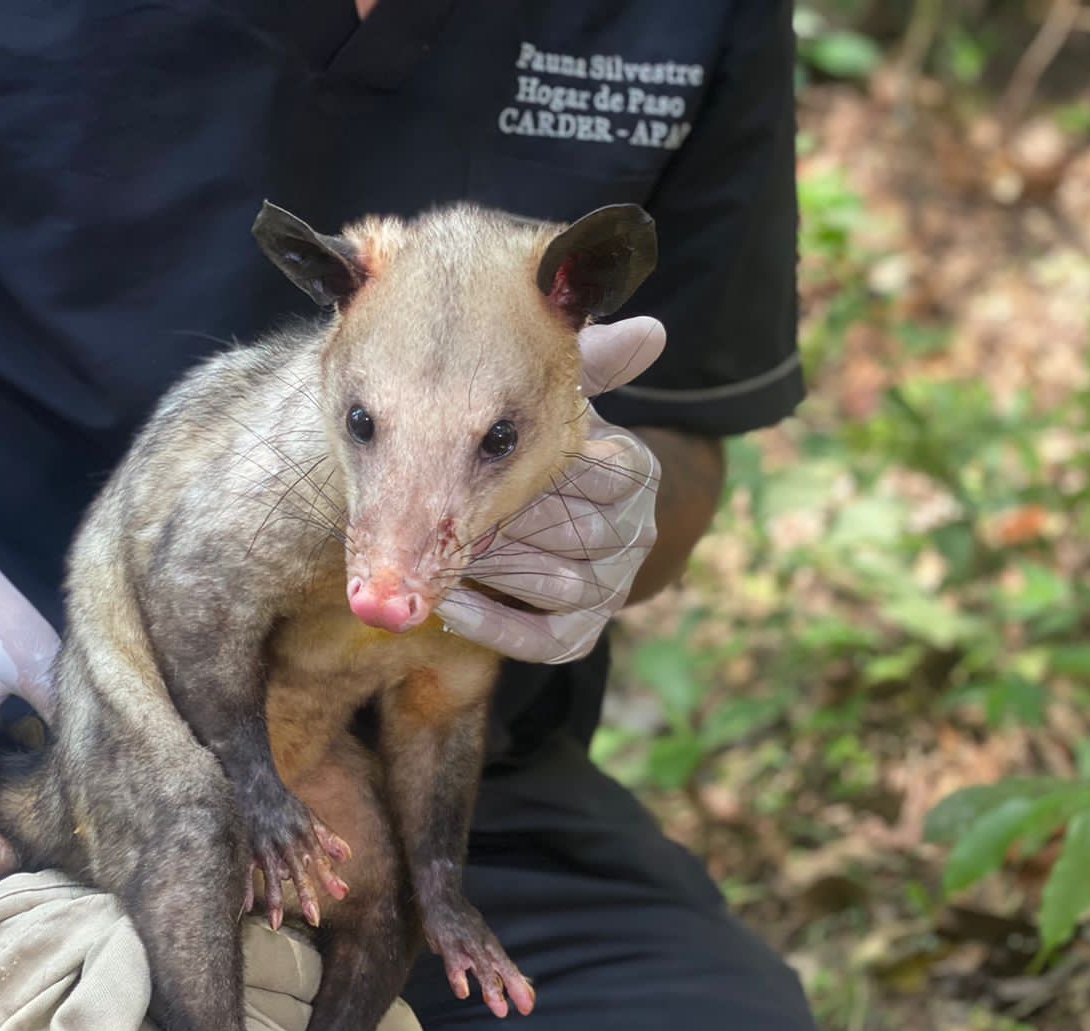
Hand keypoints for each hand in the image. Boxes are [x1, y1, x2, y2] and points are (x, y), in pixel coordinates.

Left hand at [435, 317, 665, 664]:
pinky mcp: (584, 631)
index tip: (485, 458)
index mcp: (634, 471)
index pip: (600, 470)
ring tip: (438, 550)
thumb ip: (591, 365)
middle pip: (570, 531)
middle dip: (502, 520)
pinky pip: (545, 641)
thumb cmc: (548, 445)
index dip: (541, 468)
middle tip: (440, 511)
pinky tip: (450, 604)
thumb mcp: (568, 398)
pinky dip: (496, 627)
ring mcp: (612, 586)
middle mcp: (634, 532)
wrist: (563, 516)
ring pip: (555, 584)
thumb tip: (651, 330)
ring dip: (494, 569)